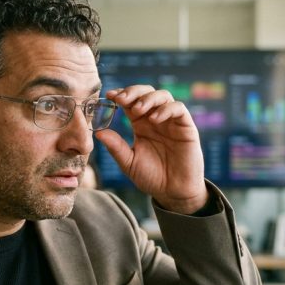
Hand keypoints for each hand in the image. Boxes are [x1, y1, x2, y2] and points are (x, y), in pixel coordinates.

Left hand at [96, 85, 206, 213]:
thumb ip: (116, 147)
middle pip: (146, 93)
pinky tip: (155, 119)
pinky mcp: (186, 127)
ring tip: (138, 110)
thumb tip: (98, 132)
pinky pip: (178, 109)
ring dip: (148, 99)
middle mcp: (155, 119)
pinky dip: (166, 109)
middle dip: (133, 92)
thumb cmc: (152, 177)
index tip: (109, 95)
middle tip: (121, 99)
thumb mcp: (129, 163)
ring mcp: (171, 122)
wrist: (173, 192)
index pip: (130, 102)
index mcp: (140, 124)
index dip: (121, 95)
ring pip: (162, 96)